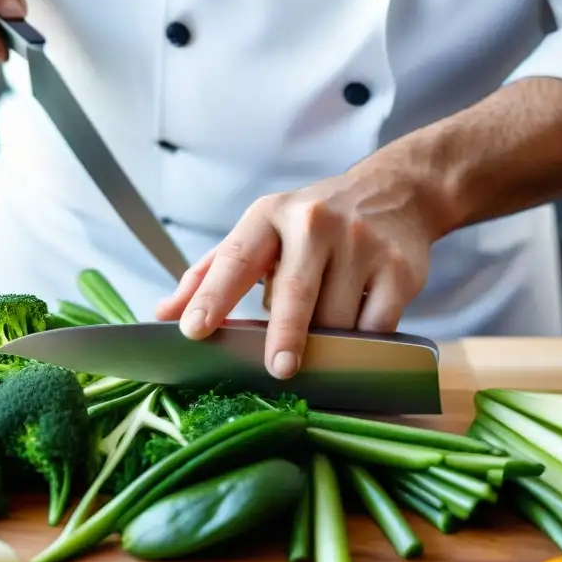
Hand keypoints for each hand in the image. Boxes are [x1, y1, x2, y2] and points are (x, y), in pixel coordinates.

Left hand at [155, 158, 439, 379]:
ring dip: (324, 343)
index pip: (235, 259)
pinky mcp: (398, 269)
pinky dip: (361, 342)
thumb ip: (212, 273)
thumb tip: (163, 313)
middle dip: (284, 336)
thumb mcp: (261, 233)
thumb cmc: (313, 224)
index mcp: (269, 216)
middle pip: (295, 293)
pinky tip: (355, 335)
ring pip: (336, 319)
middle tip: (278, 370)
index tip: (194, 330)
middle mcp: (314, 223)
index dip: (212, 296)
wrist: (396, 192)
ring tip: (320, 339)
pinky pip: (376, 325)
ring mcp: (361, 244)